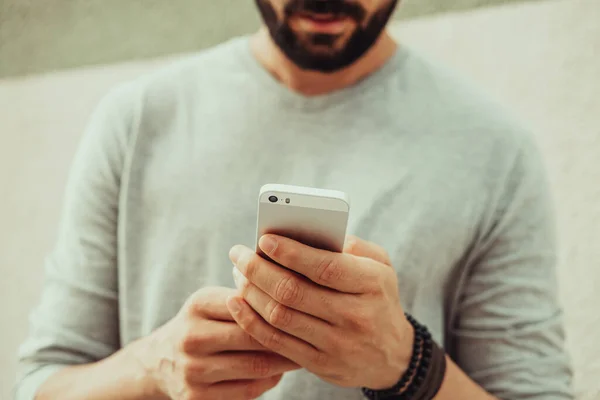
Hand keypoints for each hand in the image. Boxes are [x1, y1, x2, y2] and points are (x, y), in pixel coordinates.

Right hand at [136, 287, 299, 399]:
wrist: (160, 361)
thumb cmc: (203, 323)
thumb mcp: (214, 300)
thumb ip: (246, 294)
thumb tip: (296, 285)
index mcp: (198, 305)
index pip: (249, 303)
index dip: (280, 305)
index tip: (306, 305)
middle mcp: (191, 337)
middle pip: (254, 336)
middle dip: (287, 335)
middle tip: (314, 332)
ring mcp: (193, 370)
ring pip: (255, 366)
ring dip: (285, 361)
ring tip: (304, 352)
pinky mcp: (197, 398)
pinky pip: (248, 390)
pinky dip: (270, 381)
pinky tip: (280, 371)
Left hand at [226, 235, 412, 389]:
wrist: (393, 357)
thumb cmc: (378, 299)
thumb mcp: (381, 267)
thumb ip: (353, 245)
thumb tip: (311, 233)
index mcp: (371, 284)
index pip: (325, 267)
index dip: (291, 253)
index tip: (264, 239)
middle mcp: (355, 315)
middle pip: (294, 291)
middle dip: (258, 269)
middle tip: (239, 254)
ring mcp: (336, 344)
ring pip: (280, 316)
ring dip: (251, 292)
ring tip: (239, 273)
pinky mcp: (319, 364)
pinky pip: (276, 342)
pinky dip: (250, 321)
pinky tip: (237, 302)